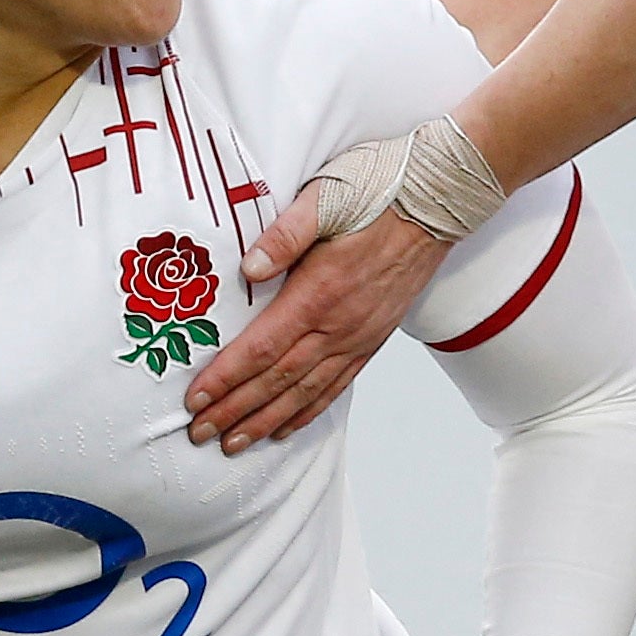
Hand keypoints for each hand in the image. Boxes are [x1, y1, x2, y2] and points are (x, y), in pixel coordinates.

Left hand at [180, 200, 448, 451]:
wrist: (439, 202)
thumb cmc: (379, 192)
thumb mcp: (326, 197)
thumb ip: (284, 234)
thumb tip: (248, 268)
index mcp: (319, 291)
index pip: (262, 348)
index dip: (226, 378)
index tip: (196, 401)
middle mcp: (338, 325)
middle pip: (276, 380)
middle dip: (234, 410)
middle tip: (200, 433)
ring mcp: (358, 336)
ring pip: (304, 392)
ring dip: (265, 421)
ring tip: (234, 443)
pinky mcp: (372, 338)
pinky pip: (336, 386)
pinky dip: (307, 411)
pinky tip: (284, 427)